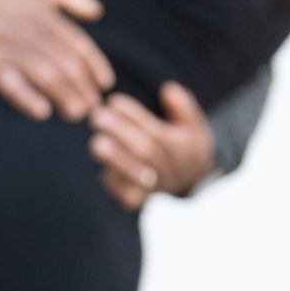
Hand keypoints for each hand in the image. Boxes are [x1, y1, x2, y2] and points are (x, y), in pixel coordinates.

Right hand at [0, 0, 110, 121]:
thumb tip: (97, 12)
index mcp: (47, 15)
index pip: (79, 44)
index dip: (96, 66)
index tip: (105, 84)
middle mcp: (31, 32)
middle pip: (66, 63)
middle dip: (83, 88)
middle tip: (94, 109)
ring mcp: (10, 48)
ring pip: (44, 74)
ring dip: (63, 95)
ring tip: (76, 114)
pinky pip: (10, 83)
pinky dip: (26, 98)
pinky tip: (42, 113)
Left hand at [88, 80, 216, 210]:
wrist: (187, 180)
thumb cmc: (184, 144)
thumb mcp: (193, 123)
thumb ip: (183, 106)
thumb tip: (168, 89)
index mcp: (184, 148)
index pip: (157, 130)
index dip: (134, 116)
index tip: (114, 101)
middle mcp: (171, 169)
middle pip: (145, 150)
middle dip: (120, 132)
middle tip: (97, 116)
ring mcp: (155, 187)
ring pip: (135, 174)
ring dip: (115, 157)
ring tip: (96, 141)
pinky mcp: (138, 200)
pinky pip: (127, 195)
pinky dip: (113, 181)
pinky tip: (99, 167)